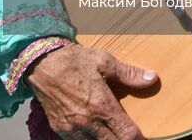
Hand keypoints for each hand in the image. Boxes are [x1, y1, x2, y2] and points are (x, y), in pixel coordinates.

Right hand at [26, 43, 155, 139]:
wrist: (39, 62)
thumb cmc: (72, 60)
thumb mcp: (103, 60)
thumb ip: (128, 73)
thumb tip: (152, 78)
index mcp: (101, 105)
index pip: (127, 134)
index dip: (140, 139)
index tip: (145, 137)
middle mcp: (87, 122)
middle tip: (127, 134)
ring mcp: (72, 129)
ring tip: (112, 133)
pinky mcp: (60, 129)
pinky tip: (94, 131)